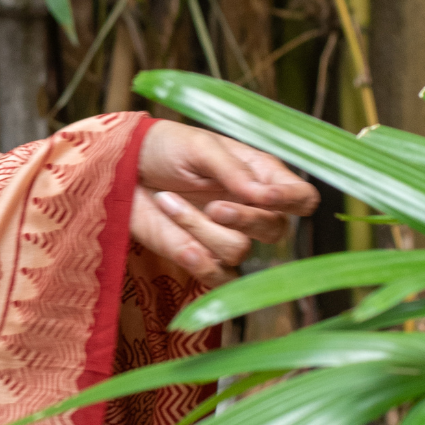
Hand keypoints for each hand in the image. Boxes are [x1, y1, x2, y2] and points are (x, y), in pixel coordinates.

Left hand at [133, 120, 318, 285]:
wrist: (122, 170)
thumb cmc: (165, 149)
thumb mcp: (200, 147)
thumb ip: (234, 171)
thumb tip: (263, 195)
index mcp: (260, 176)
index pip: (302, 199)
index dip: (291, 201)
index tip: (264, 195)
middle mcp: (251, 209)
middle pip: (276, 230)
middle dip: (245, 219)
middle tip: (213, 205)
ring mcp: (227, 237)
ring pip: (238, 251)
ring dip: (200, 228)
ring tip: (167, 200)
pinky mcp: (202, 260)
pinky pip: (218, 278)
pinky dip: (198, 261)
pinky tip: (178, 237)